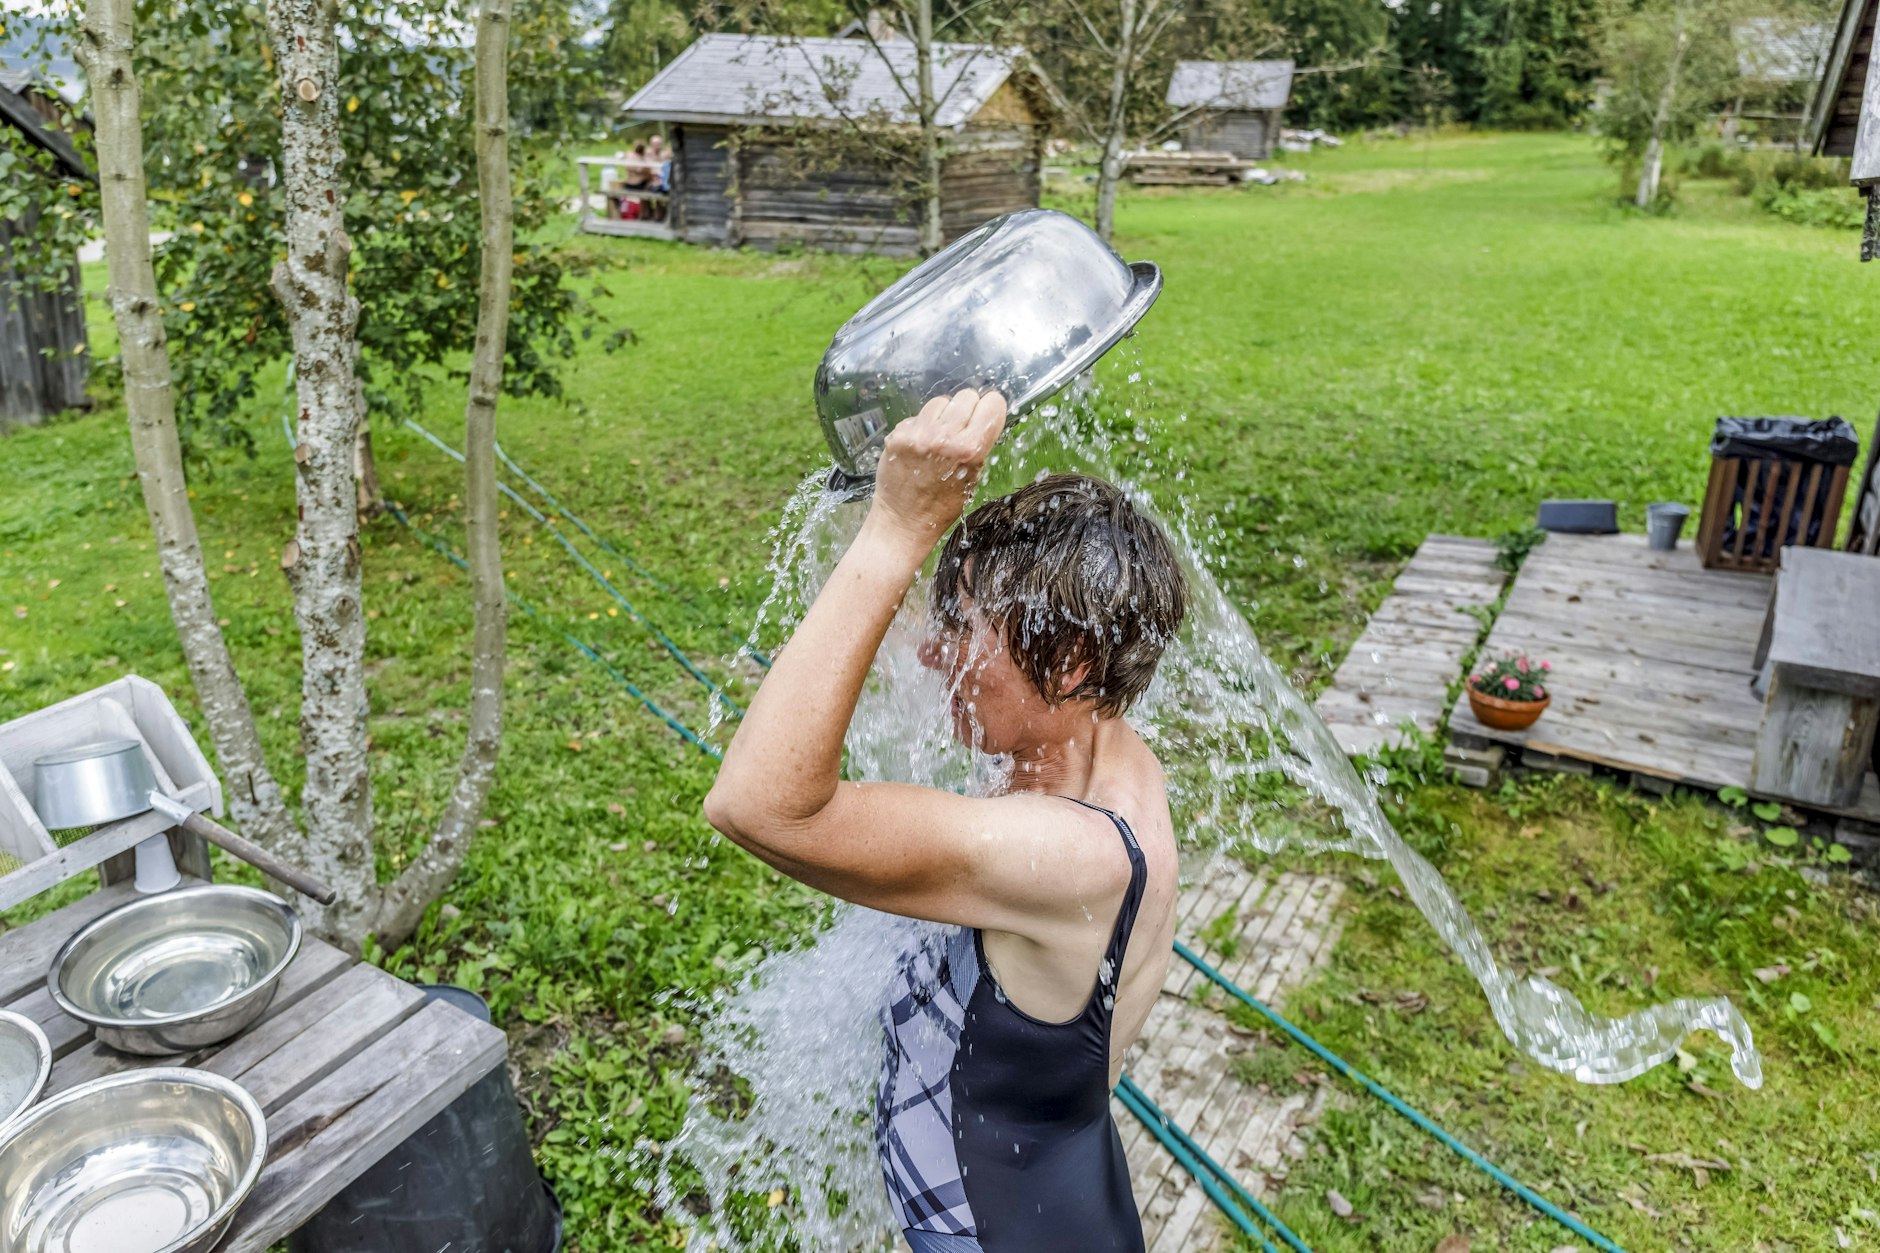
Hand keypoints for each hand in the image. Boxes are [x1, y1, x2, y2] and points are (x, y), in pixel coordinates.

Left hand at [868, 388, 1007, 550]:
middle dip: (967, 411)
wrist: (904, 521)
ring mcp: (919, 434)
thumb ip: (978, 444)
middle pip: (967, 396)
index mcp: (970, 450)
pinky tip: (919, 447)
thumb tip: (981, 414)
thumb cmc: (942, 505)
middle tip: (960, 430)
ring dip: (943, 416)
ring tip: (938, 438)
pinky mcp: (899, 435)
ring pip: (941, 401)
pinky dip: (921, 426)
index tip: (985, 418)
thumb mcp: (973, 477)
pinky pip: (918, 416)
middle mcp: (945, 437)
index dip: (990, 410)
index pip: (993, 403)